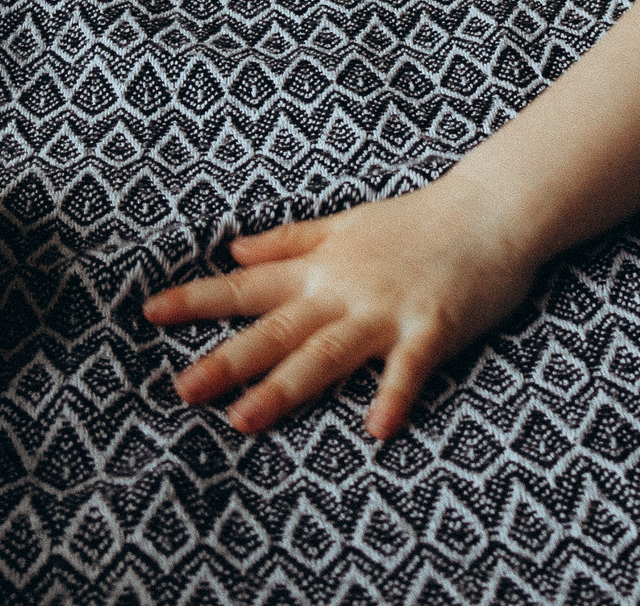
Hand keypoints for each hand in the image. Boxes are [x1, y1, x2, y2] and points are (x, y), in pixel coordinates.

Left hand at [143, 174, 539, 438]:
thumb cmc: (417, 220)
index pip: (247, 286)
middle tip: (181, 390)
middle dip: (227, 361)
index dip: (197, 299)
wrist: (489, 210)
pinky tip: (377, 430)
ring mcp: (386, 310)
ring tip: (243, 422)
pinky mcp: (431, 328)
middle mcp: (343, 289)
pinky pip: (408, 368)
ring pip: (325, 354)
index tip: (149, 313)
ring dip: (285, 388)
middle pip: (276, 330)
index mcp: (320, 267)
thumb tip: (232, 250)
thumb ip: (288, 241)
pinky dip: (393, 395)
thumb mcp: (344, 221)